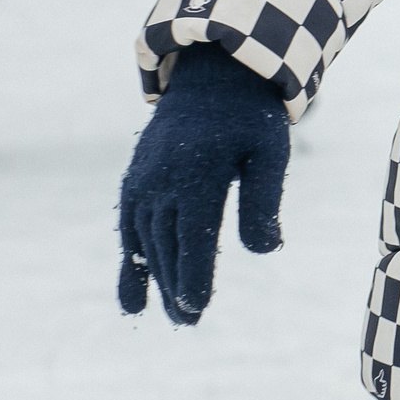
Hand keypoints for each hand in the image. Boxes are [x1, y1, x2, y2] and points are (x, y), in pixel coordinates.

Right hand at [118, 42, 290, 324]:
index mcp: (198, 175)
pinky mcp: (135, 181)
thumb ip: (263, 202)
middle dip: (176, 288)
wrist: (214, 77)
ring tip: (174, 314)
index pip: (192, 238)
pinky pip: (128, 229)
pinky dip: (130, 263)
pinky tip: (133, 300)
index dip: (192, 277)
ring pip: (146, 241)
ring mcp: (143, 181)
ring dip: (156, 280)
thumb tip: (265, 251)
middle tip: (190, 322)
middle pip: (167, 246)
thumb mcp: (270, 153)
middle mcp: (162, 180)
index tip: (196, 309)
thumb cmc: (250, 120)